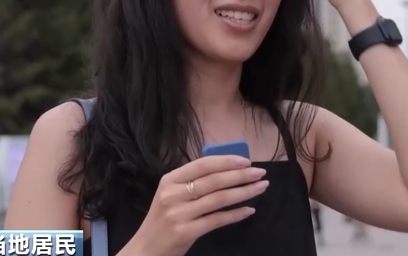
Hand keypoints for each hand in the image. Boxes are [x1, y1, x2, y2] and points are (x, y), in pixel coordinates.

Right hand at [122, 155, 268, 255]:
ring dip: (243, 192)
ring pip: (218, 199)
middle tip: (261, 173)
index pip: (202, 165)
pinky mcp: (186, 232)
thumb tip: (228, 170)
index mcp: (170, 180)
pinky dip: (235, 214)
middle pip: (213, 181)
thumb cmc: (163, 220)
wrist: (146, 249)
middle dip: (240, 176)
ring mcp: (179, 213)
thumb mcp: (171, 195)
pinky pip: (216, 220)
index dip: (226, 161)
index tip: (247, 161)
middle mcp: (173, 194)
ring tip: (261, 187)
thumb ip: (192, 183)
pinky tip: (249, 210)